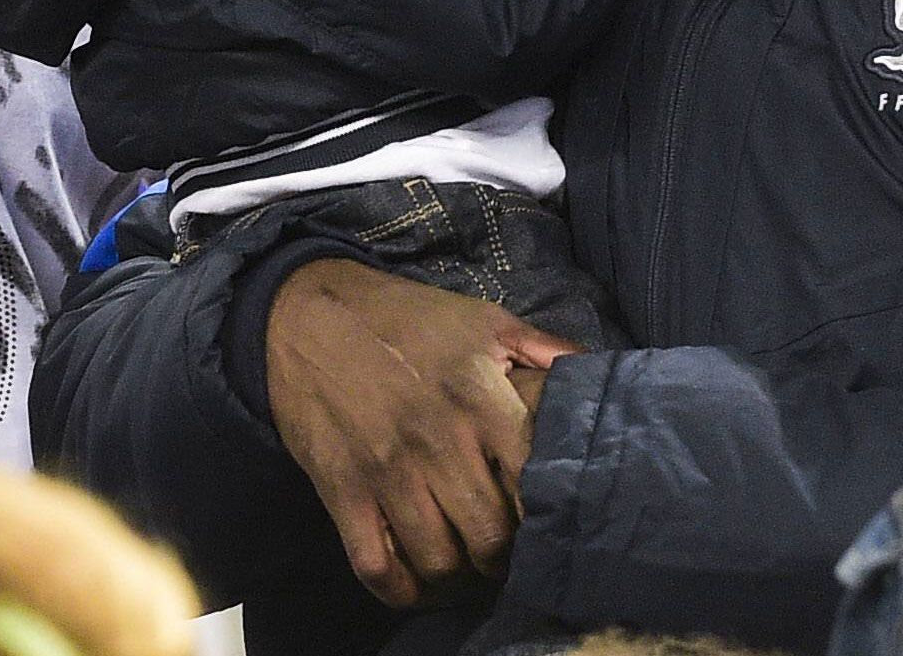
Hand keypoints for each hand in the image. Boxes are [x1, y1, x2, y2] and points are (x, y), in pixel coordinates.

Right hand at [265, 258, 579, 607]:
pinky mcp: (342, 490)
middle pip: (489, 535)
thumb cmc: (405, 317)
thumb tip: (595, 372)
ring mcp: (386, 470)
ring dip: (458, 576)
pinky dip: (401, 589)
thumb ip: (544, 347)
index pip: (532, 481)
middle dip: (505, 556)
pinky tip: (418, 583)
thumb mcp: (483, 318)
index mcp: (479, 395)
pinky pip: (375, 564)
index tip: (548, 519)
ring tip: (468, 567)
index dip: (547, 512)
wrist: (306, 313)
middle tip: (508, 553)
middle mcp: (437, 440)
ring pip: (437, 559)